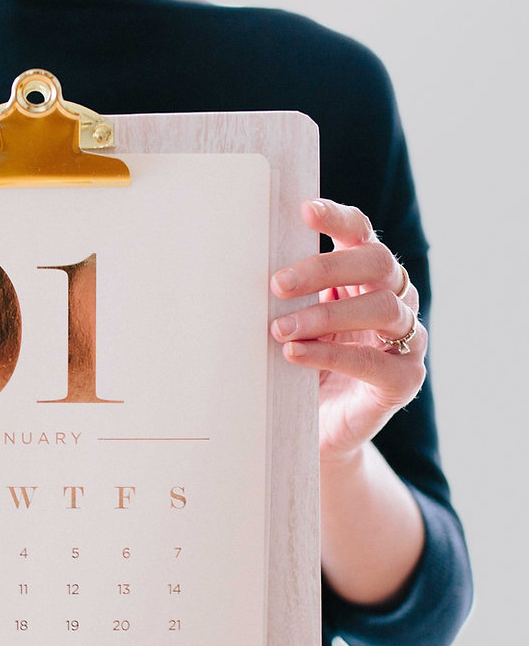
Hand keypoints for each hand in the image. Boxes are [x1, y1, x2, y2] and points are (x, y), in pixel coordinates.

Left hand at [270, 199, 426, 464]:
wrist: (315, 433)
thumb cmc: (299, 369)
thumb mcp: (290, 325)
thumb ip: (284, 298)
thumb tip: (238, 265)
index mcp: (366, 279)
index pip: (362, 235)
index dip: (338, 219)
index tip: (303, 211)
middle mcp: (396, 301)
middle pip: (378, 263)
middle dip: (325, 268)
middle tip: (277, 284)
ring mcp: (407, 341)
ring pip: (381, 309)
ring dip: (323, 315)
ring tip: (279, 329)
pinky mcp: (403, 381)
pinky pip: (376, 362)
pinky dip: (331, 356)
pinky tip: (295, 354)